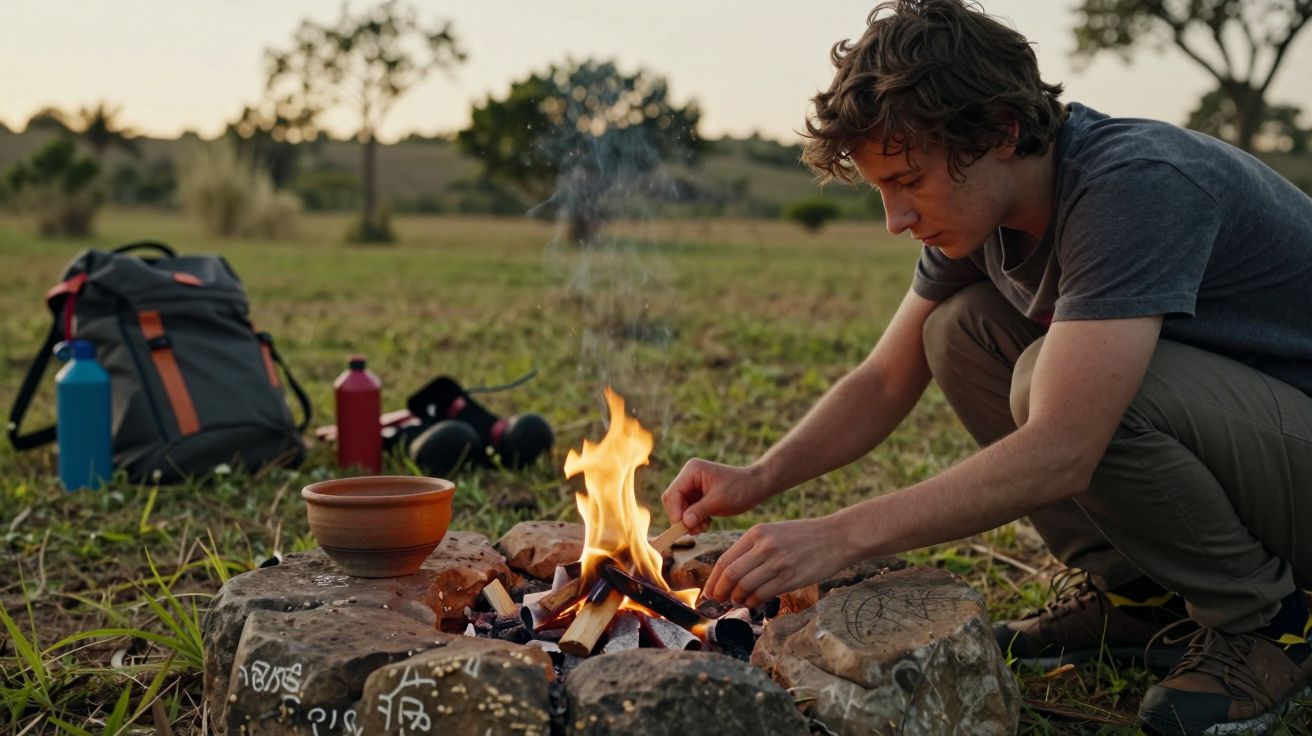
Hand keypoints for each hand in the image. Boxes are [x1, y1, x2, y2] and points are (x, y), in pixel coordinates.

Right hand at [661, 459, 767, 534]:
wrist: (756, 487)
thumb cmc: (740, 489)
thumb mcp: (719, 500)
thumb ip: (699, 511)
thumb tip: (684, 523)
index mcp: (692, 471)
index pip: (673, 493)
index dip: (675, 511)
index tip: (683, 527)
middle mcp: (689, 476)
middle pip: (674, 501)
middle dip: (683, 517)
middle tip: (696, 530)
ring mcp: (692, 486)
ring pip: (680, 509)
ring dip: (690, 521)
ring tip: (704, 527)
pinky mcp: (697, 496)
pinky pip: (688, 511)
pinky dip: (695, 520)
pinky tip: (707, 523)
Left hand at [703, 516, 851, 608]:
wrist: (836, 537)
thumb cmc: (803, 537)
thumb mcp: (773, 532)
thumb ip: (752, 549)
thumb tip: (729, 573)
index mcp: (756, 533)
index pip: (725, 560)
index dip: (713, 580)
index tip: (709, 592)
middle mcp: (764, 547)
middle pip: (731, 575)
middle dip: (720, 592)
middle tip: (718, 601)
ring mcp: (778, 563)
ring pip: (744, 587)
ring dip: (737, 599)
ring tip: (738, 601)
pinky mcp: (790, 578)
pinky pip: (762, 595)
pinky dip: (753, 602)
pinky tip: (753, 602)